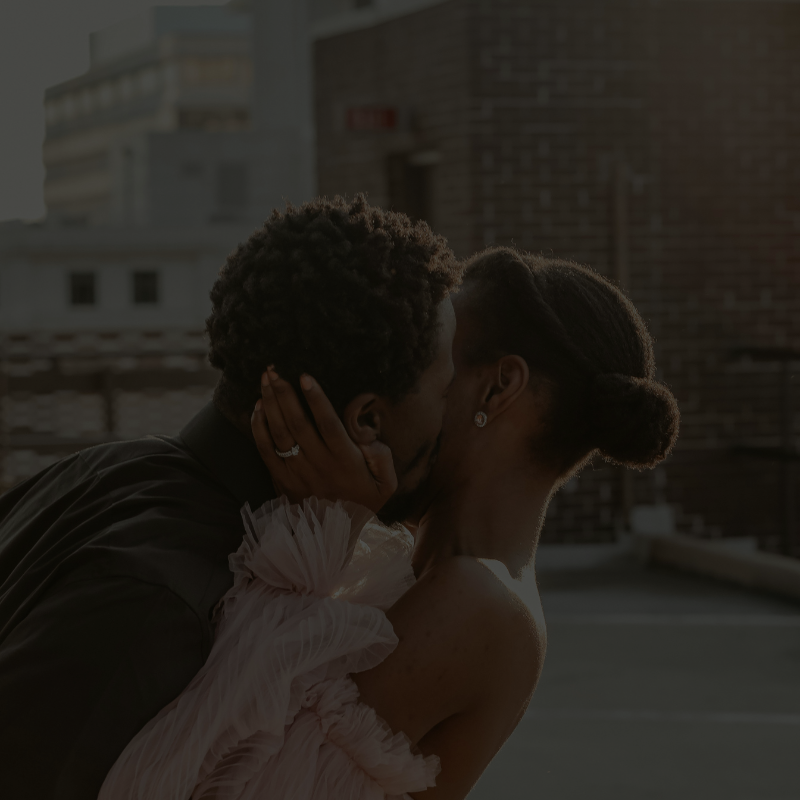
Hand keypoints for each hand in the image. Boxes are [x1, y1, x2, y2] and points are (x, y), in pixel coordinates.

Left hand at [251, 368, 397, 513]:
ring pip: (280, 432)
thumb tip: (365, 435)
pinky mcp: (281, 480)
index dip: (316, 399)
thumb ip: (382, 455)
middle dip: (284, 393)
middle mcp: (318, 464)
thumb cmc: (363, 502)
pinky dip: (259, 428)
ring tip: (265, 380)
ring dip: (270, 404)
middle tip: (274, 369)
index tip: (305, 376)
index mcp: (344, 459)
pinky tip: (257, 408)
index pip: (328, 423)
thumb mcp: (386, 482)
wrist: (336, 536)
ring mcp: (297, 472)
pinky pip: (265, 451)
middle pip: (298, 422)